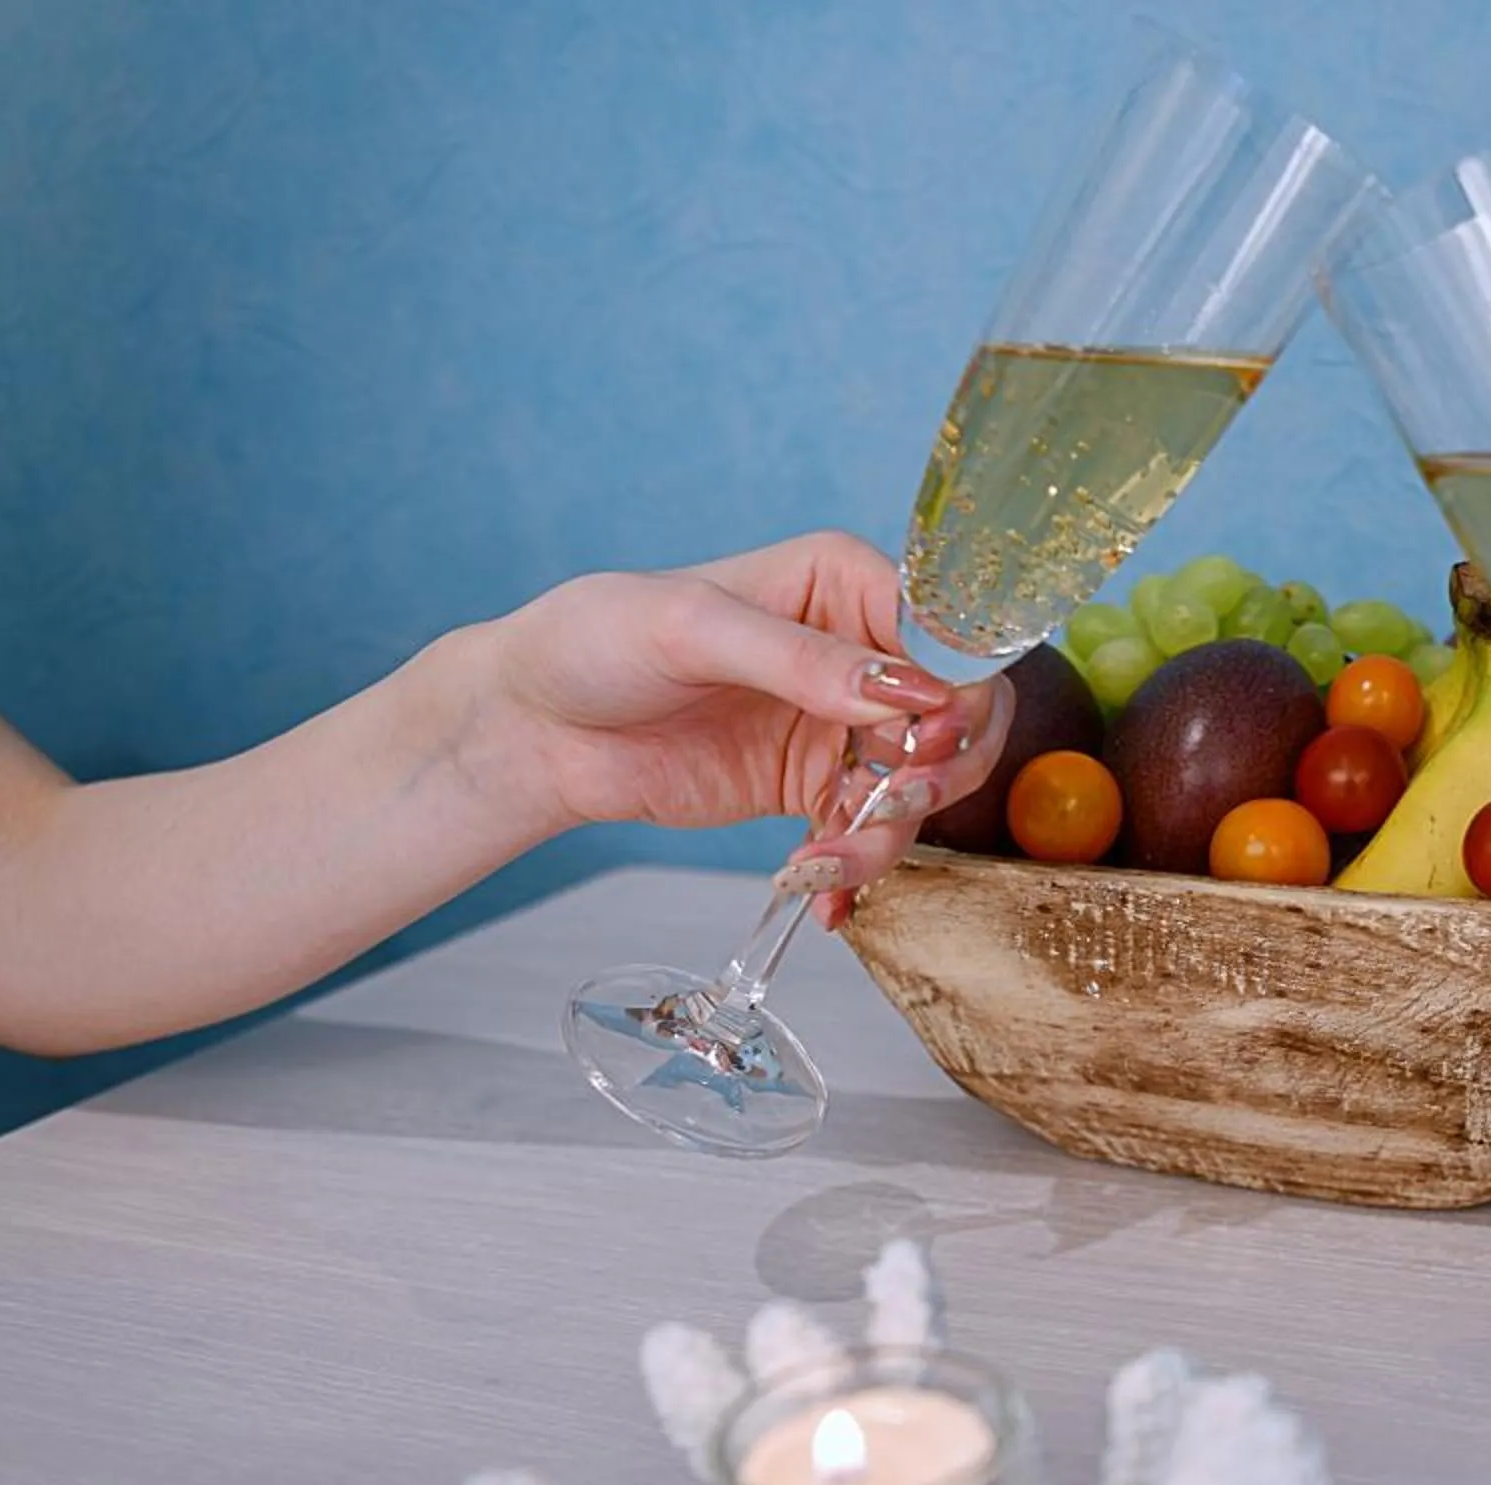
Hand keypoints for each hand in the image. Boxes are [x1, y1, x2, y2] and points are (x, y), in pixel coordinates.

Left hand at [455, 531, 1007, 917]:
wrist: (534, 726)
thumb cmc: (595, 641)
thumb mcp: (694, 630)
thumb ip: (802, 661)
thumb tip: (905, 692)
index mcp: (842, 581)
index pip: (945, 631)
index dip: (955, 690)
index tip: (924, 740)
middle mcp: (858, 649)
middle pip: (957, 715)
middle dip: (939, 771)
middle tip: (890, 808)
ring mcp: (841, 723)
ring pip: (919, 785)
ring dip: (888, 835)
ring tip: (824, 866)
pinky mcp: (814, 786)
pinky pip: (868, 832)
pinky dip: (856, 870)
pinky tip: (824, 898)